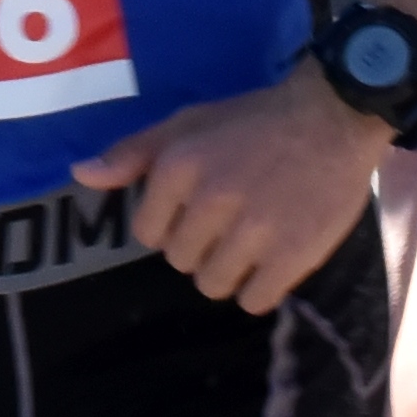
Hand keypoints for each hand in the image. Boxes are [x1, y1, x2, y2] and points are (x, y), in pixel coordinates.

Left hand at [73, 79, 382, 312]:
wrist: (335, 116)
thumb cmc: (255, 121)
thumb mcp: (189, 122)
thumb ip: (134, 152)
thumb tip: (81, 175)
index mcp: (178, 166)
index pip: (147, 233)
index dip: (172, 224)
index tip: (200, 207)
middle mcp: (210, 198)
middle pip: (181, 261)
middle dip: (202, 245)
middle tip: (235, 217)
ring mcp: (253, 230)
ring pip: (214, 285)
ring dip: (231, 270)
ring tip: (255, 239)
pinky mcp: (293, 255)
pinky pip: (254, 301)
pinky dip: (263, 287)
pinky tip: (276, 259)